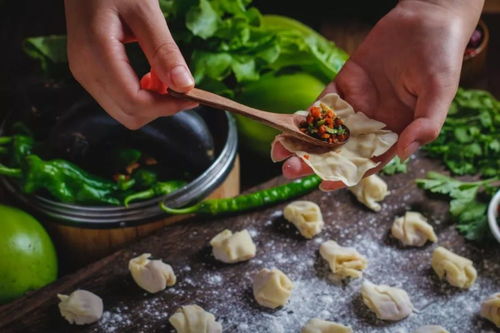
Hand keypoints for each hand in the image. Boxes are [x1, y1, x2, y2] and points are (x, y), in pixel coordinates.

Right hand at [64, 0, 196, 128]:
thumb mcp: (145, 12)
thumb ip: (164, 51)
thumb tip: (184, 86)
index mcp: (96, 54)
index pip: (135, 102)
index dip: (167, 107)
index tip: (192, 96)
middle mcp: (85, 71)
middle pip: (129, 115)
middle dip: (159, 107)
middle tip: (180, 86)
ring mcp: (84, 74)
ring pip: (124, 112)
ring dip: (150, 103)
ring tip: (163, 76)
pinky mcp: (88, 73)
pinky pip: (118, 99)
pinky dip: (140, 96)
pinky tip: (150, 76)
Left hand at [272, 0, 482, 189]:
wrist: (426, 18)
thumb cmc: (441, 57)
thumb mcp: (440, 92)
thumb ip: (426, 124)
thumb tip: (404, 154)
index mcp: (396, 132)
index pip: (368, 161)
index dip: (346, 174)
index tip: (324, 185)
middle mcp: (373, 124)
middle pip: (340, 150)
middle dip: (315, 161)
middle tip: (290, 170)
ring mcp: (356, 104)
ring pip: (326, 130)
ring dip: (303, 141)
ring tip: (279, 151)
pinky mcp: (343, 85)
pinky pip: (323, 104)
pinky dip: (307, 115)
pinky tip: (289, 124)